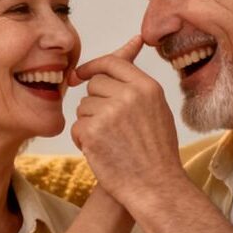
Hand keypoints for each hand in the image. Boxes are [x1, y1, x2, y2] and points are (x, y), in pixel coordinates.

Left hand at [71, 36, 183, 207]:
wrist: (156, 186)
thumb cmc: (157, 152)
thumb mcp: (157, 109)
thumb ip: (138, 84)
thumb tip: (130, 46)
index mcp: (147, 87)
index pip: (112, 63)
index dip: (93, 66)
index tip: (80, 73)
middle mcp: (129, 95)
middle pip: (94, 84)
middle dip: (95, 102)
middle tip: (110, 125)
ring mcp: (110, 113)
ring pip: (83, 106)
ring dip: (89, 122)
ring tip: (110, 141)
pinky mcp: (93, 131)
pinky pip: (76, 126)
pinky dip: (82, 140)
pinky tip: (100, 151)